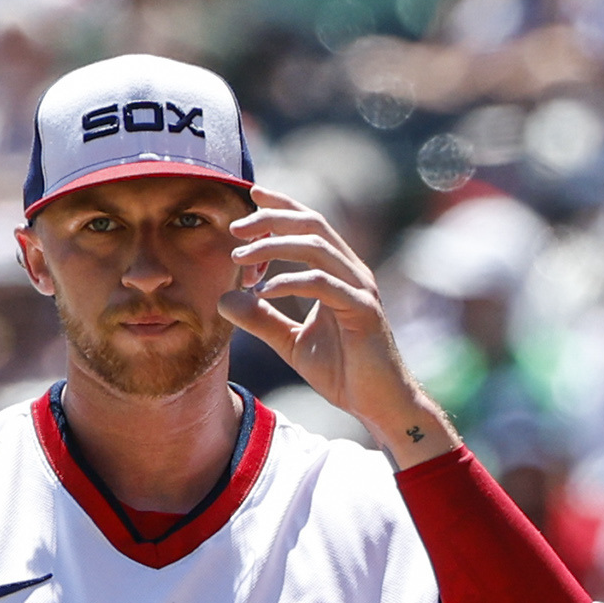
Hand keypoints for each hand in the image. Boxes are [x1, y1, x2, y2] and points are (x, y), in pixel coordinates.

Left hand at [220, 188, 455, 467]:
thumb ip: (261, 319)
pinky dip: (290, 281)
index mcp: (339, 273)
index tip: (251, 197)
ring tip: (240, 258)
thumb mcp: (290, 343)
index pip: (310, 225)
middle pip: (312, 225)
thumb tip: (225, 299)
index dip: (282, 206)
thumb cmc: (344, 373)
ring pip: (316, 247)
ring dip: (274, 246)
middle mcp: (353, 273)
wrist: (379, 406)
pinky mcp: (364, 311)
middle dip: (271, 219)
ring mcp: (361, 290)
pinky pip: (323, 284)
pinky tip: (263, 290)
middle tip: (235, 228)